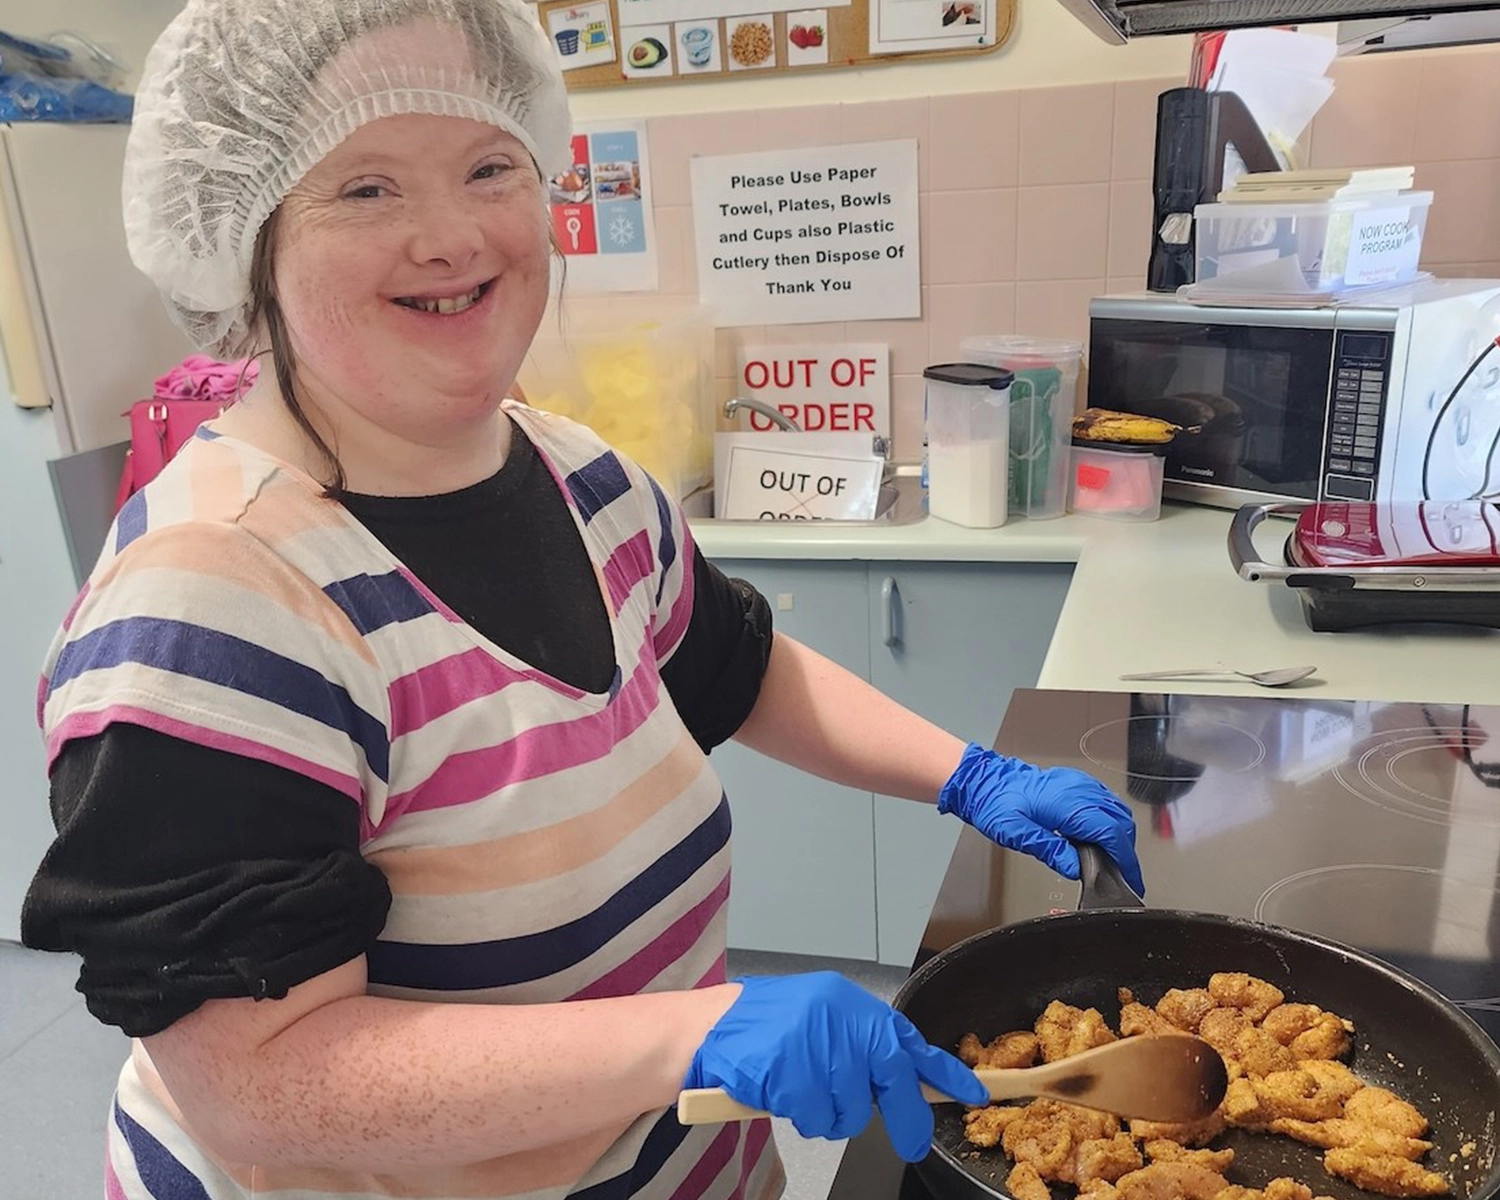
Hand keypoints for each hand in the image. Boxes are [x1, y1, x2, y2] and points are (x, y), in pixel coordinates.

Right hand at [683, 972, 986, 1160]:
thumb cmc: (769, 1026)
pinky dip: (800, 1115)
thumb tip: (901, 1084)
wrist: (709, 1027)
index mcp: (854, 1006)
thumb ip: (860, 1047)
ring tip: (802, 1090)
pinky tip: (781, 1093)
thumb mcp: (824, 1020)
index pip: (911, 1041)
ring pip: (850, 1111)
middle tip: (910, 1143)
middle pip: (891, 1082)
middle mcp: (841, 1020)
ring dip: (830, 1114)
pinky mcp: (791, 1074)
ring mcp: (816, 1046)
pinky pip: (815, 1118)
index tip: (977, 1094)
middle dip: (905, 1118)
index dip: (946, 1072)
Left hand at [938, 743, 1144, 894]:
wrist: (984, 779)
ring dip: (1119, 836)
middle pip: (1121, 822)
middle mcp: (1079, 790)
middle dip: (1125, 851)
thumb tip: (1075, 868)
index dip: (1126, 859)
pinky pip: (1105, 801)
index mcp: (1068, 804)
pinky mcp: (1076, 783)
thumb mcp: (1016, 833)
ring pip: (1117, 811)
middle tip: (1120, 876)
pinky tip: (1097, 838)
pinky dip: (1110, 821)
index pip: (1111, 833)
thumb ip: (1049, 850)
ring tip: (1109, 861)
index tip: (1131, 879)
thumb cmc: (995, 803)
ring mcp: (1080, 784)